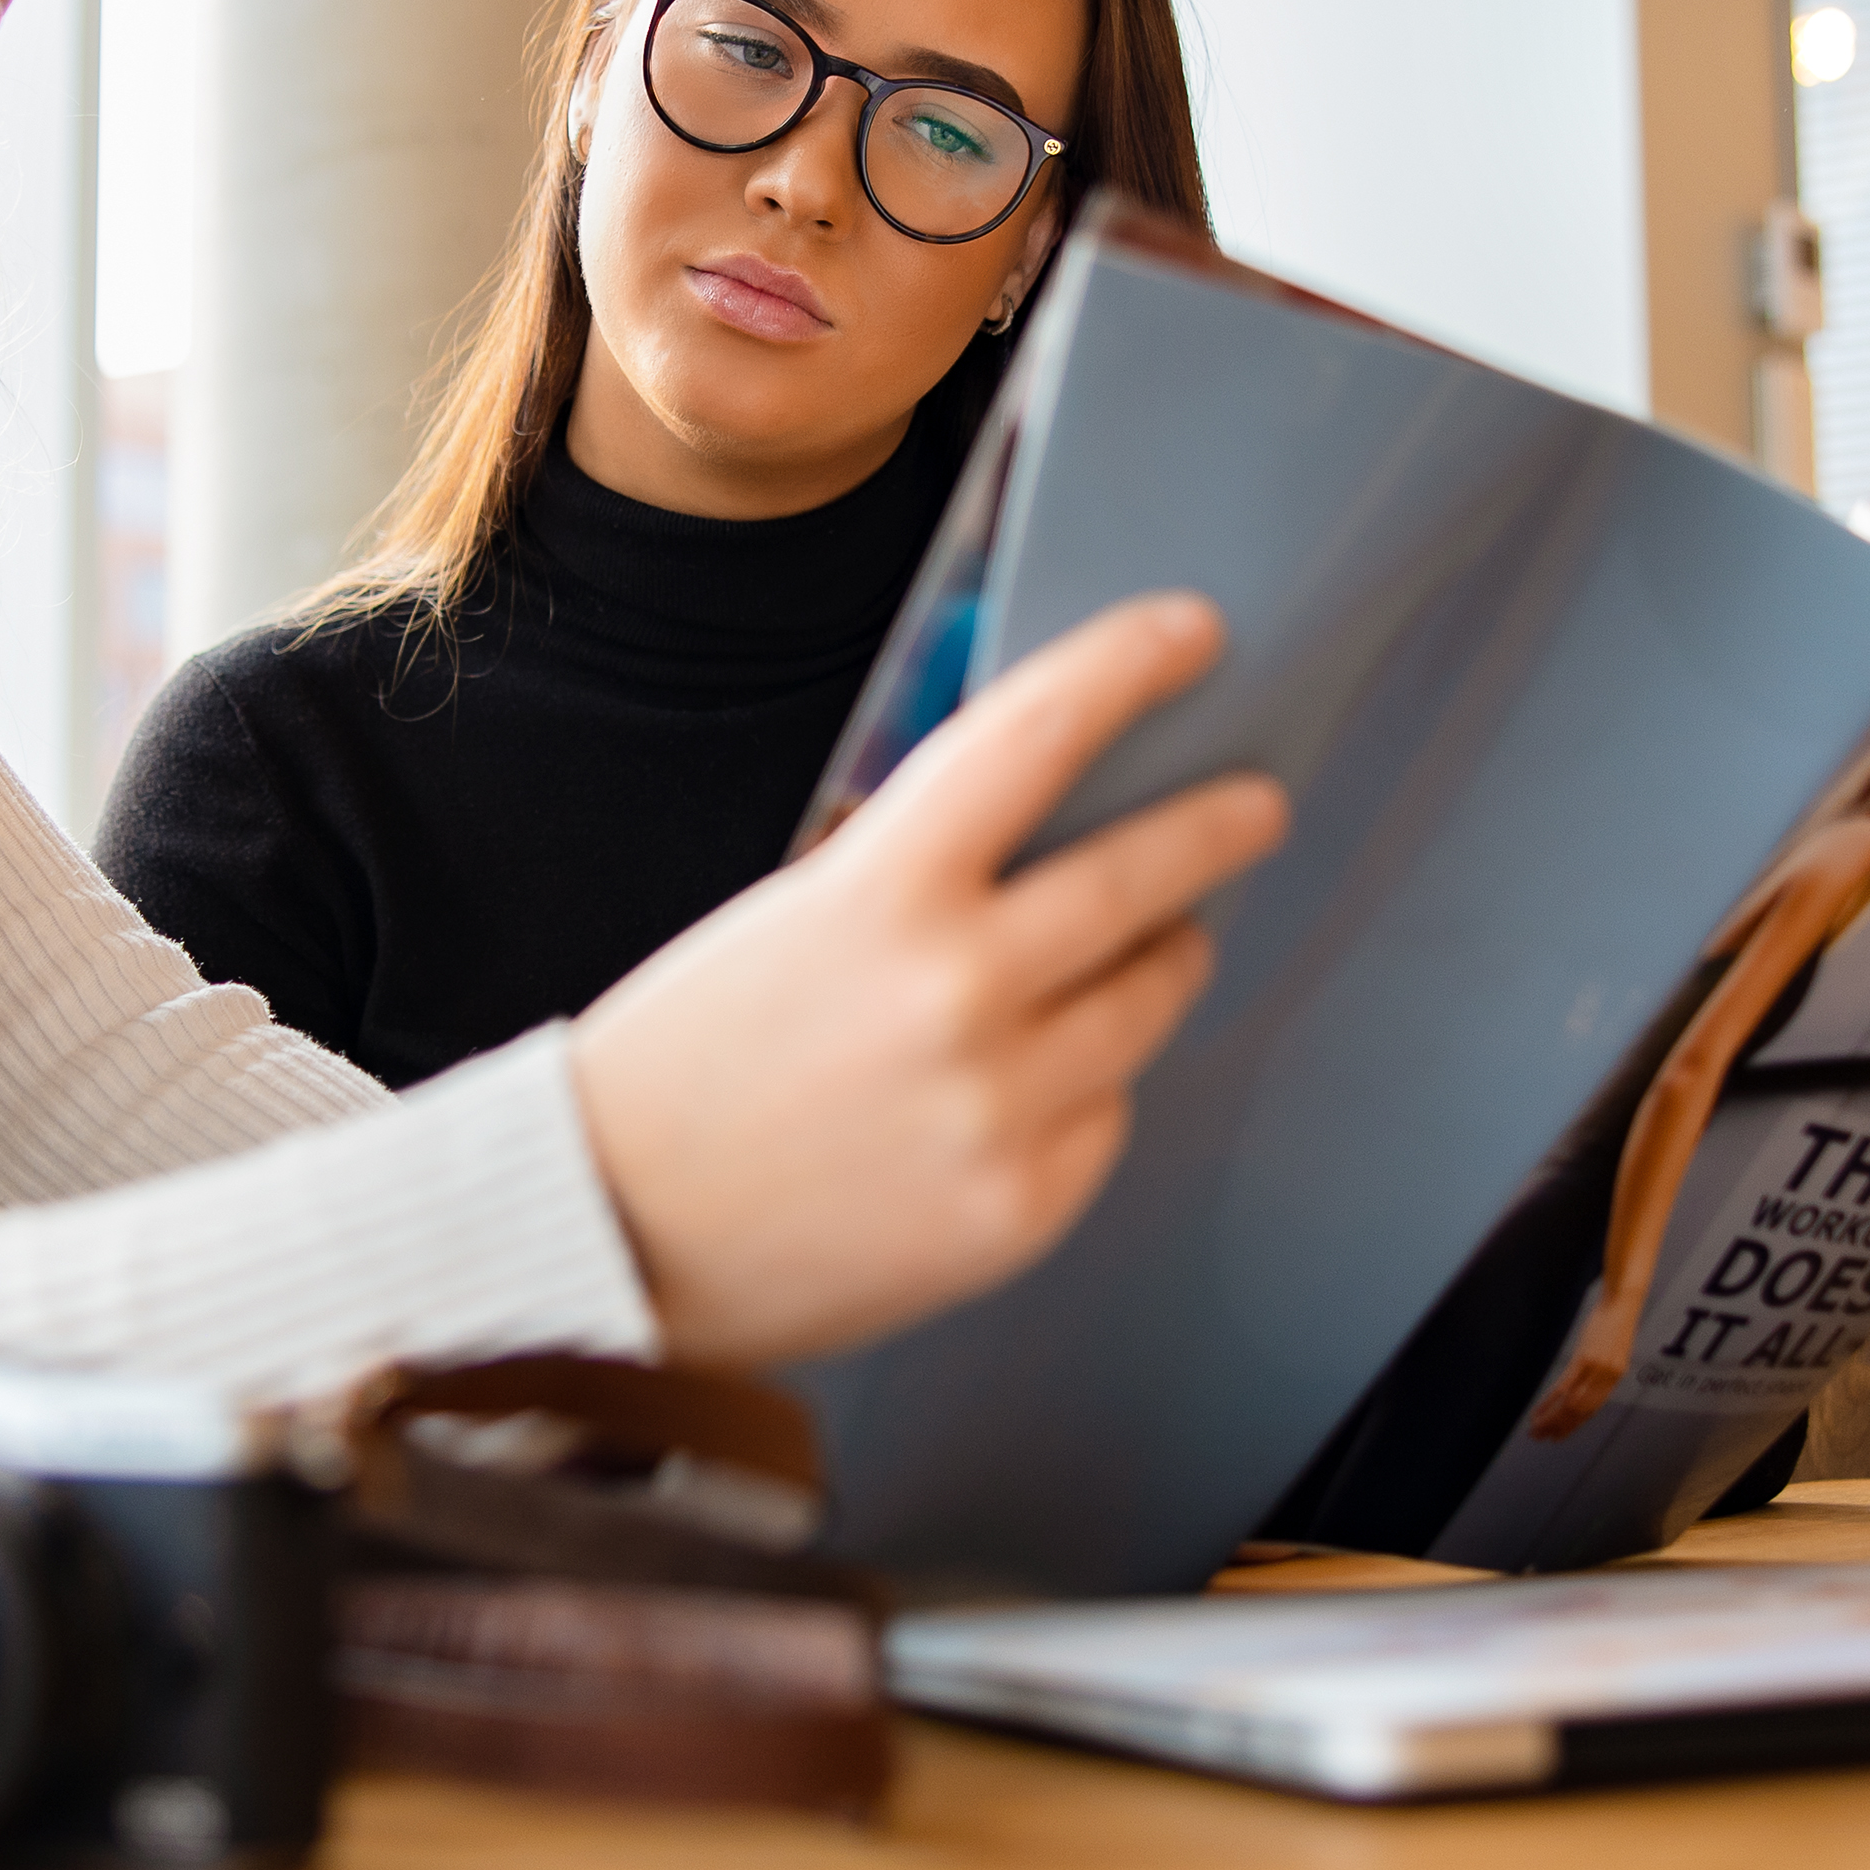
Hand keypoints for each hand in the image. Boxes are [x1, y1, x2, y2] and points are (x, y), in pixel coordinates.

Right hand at [568, 593, 1289, 1370]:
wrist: (616, 1235)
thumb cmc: (688, 1065)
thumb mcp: (792, 916)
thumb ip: (919, 865)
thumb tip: (1058, 817)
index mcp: (881, 894)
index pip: (1035, 737)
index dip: (1128, 668)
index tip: (1190, 634)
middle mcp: (958, 996)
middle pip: (1142, 880)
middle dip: (1215, 830)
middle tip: (1254, 807)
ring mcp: (1000, 1109)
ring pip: (1146, 1004)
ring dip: (1159, 962)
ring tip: (1151, 949)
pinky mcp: (1021, 1207)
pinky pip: (1105, 1118)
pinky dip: (1085, 1091)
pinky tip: (1027, 1088)